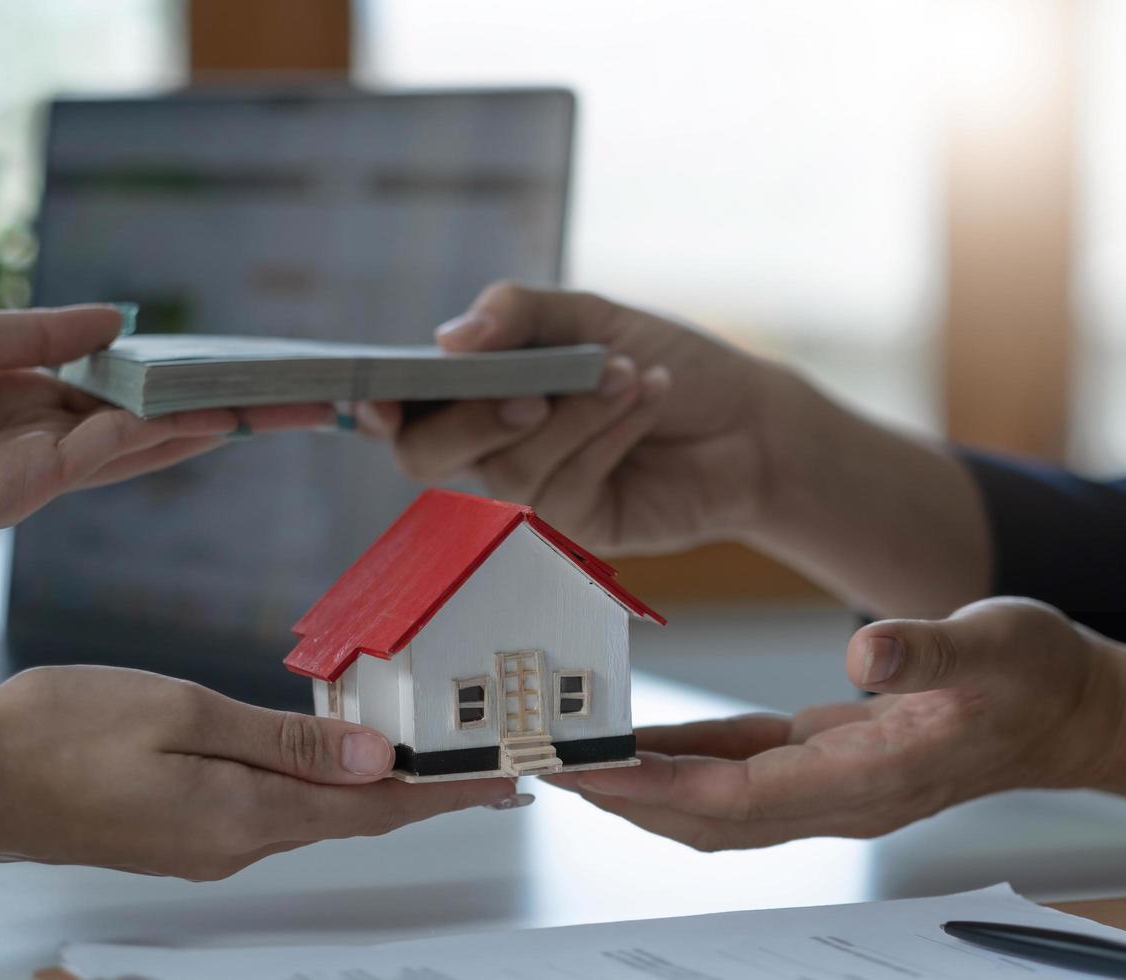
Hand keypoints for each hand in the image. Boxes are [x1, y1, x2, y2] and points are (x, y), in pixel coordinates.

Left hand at [0, 306, 332, 590]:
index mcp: (19, 390)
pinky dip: (154, 438)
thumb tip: (116, 321)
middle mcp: (40, 431)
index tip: (229, 365)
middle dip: (218, 409)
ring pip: (143, 442)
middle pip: (149, 418)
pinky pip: (104, 457)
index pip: (116, 382)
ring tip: (271, 411)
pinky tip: (202, 423)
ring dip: (207, 426)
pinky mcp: (25, 490)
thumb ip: (36, 333)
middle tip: (289, 398)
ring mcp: (39, 466)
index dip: (172, 373)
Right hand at [0, 666, 518, 919]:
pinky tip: (337, 761)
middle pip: (353, 817)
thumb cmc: (58, 736)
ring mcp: (208, 842)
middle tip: (486, 773)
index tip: (503, 785)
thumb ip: (286, 741)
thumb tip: (375, 759)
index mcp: (244, 817)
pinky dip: (320, 784)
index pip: (373, 810)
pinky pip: (273, 807)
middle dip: (424, 794)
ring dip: (375, 790)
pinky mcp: (184, 830)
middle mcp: (236, 843)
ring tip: (431, 763)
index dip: (443, 795)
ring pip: (315, 813)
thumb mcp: (183, 717)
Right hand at [357, 282, 792, 553]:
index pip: (404, 408)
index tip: (379, 395)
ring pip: (509, 468)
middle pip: (428, 456)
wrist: (750, 419)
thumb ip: (517, 314)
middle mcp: (495, 446)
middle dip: (473, 419)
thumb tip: (448, 341)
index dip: (375, 406)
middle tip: (533, 390)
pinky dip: (607, 433)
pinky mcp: (580, 528)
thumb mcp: (592, 316)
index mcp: (481, 391)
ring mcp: (535, 492)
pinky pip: (566, 489)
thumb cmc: (665, 359)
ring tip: (626, 371)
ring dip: (572, 413)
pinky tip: (646, 395)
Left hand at [545, 598, 1125, 848]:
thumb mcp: (996, 648)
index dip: (656, 787)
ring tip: (578, 760)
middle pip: (710, 816)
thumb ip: (929, 653)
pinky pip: (745, 770)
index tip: (588, 772)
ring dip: (648, 787)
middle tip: (549, 770)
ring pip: (720, 803)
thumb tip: (866, 652)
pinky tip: (652, 737)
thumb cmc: (1040, 677)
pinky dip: (690, 760)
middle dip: (627, 799)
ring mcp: (836, 784)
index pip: (738, 796)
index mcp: (872, 775)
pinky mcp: (834, 758)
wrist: (1079, 710)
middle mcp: (843, 795)